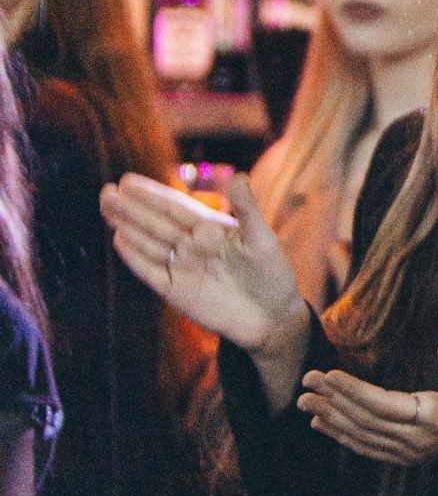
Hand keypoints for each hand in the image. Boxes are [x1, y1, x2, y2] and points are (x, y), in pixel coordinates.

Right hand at [100, 173, 305, 355]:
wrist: (272, 318)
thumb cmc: (272, 275)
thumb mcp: (262, 240)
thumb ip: (247, 210)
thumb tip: (240, 176)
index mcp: (210, 229)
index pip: (175, 208)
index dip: (152, 194)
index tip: (128, 180)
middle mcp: (191, 245)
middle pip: (155, 223)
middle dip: (131, 207)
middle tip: (107, 191)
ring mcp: (181, 267)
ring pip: (148, 243)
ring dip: (127, 226)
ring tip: (107, 207)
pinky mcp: (174, 291)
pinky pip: (150, 271)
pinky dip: (135, 257)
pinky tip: (119, 239)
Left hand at [297, 338, 437, 466]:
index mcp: (431, 421)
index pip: (382, 406)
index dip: (352, 391)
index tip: (327, 375)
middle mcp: (415, 442)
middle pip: (365, 422)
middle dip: (333, 402)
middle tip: (306, 382)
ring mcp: (408, 453)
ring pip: (361, 437)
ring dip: (331, 419)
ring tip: (305, 402)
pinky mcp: (404, 457)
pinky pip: (366, 447)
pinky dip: (342, 436)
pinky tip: (321, 424)